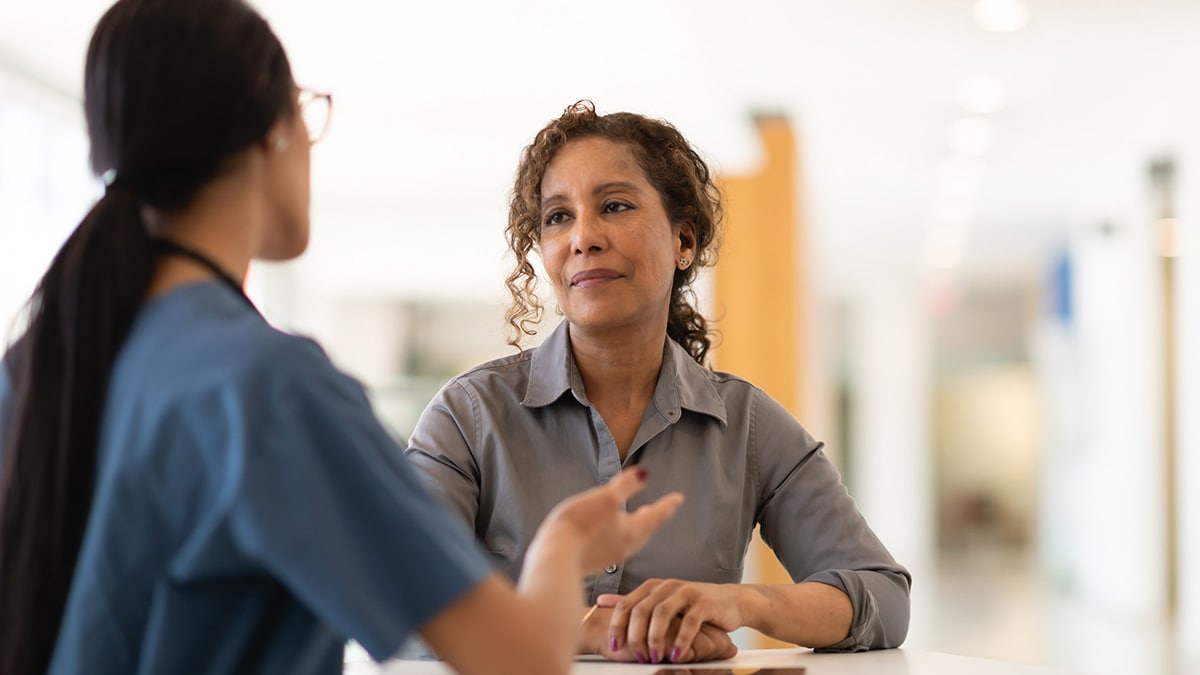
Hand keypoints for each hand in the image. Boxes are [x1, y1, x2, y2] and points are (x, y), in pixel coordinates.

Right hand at [532, 468, 683, 575]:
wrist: (555, 559)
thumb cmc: (581, 526)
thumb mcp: (606, 498)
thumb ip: (626, 486)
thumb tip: (644, 473)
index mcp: (633, 531)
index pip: (657, 515)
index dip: (668, 504)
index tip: (679, 498)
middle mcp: (625, 547)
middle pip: (644, 530)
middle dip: (652, 519)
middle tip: (657, 510)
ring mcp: (609, 557)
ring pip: (630, 540)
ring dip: (635, 528)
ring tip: (634, 519)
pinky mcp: (593, 563)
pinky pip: (613, 547)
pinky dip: (617, 537)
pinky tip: (607, 534)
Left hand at [599, 580, 747, 663]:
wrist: (731, 601)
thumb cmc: (693, 605)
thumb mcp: (661, 602)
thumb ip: (634, 602)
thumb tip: (602, 601)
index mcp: (653, 587)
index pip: (626, 604)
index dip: (617, 626)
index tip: (614, 645)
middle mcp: (667, 586)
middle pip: (642, 610)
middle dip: (636, 637)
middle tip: (638, 657)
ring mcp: (686, 592)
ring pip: (662, 614)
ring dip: (656, 639)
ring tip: (655, 657)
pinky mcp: (704, 603)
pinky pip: (689, 622)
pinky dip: (680, 641)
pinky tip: (676, 654)